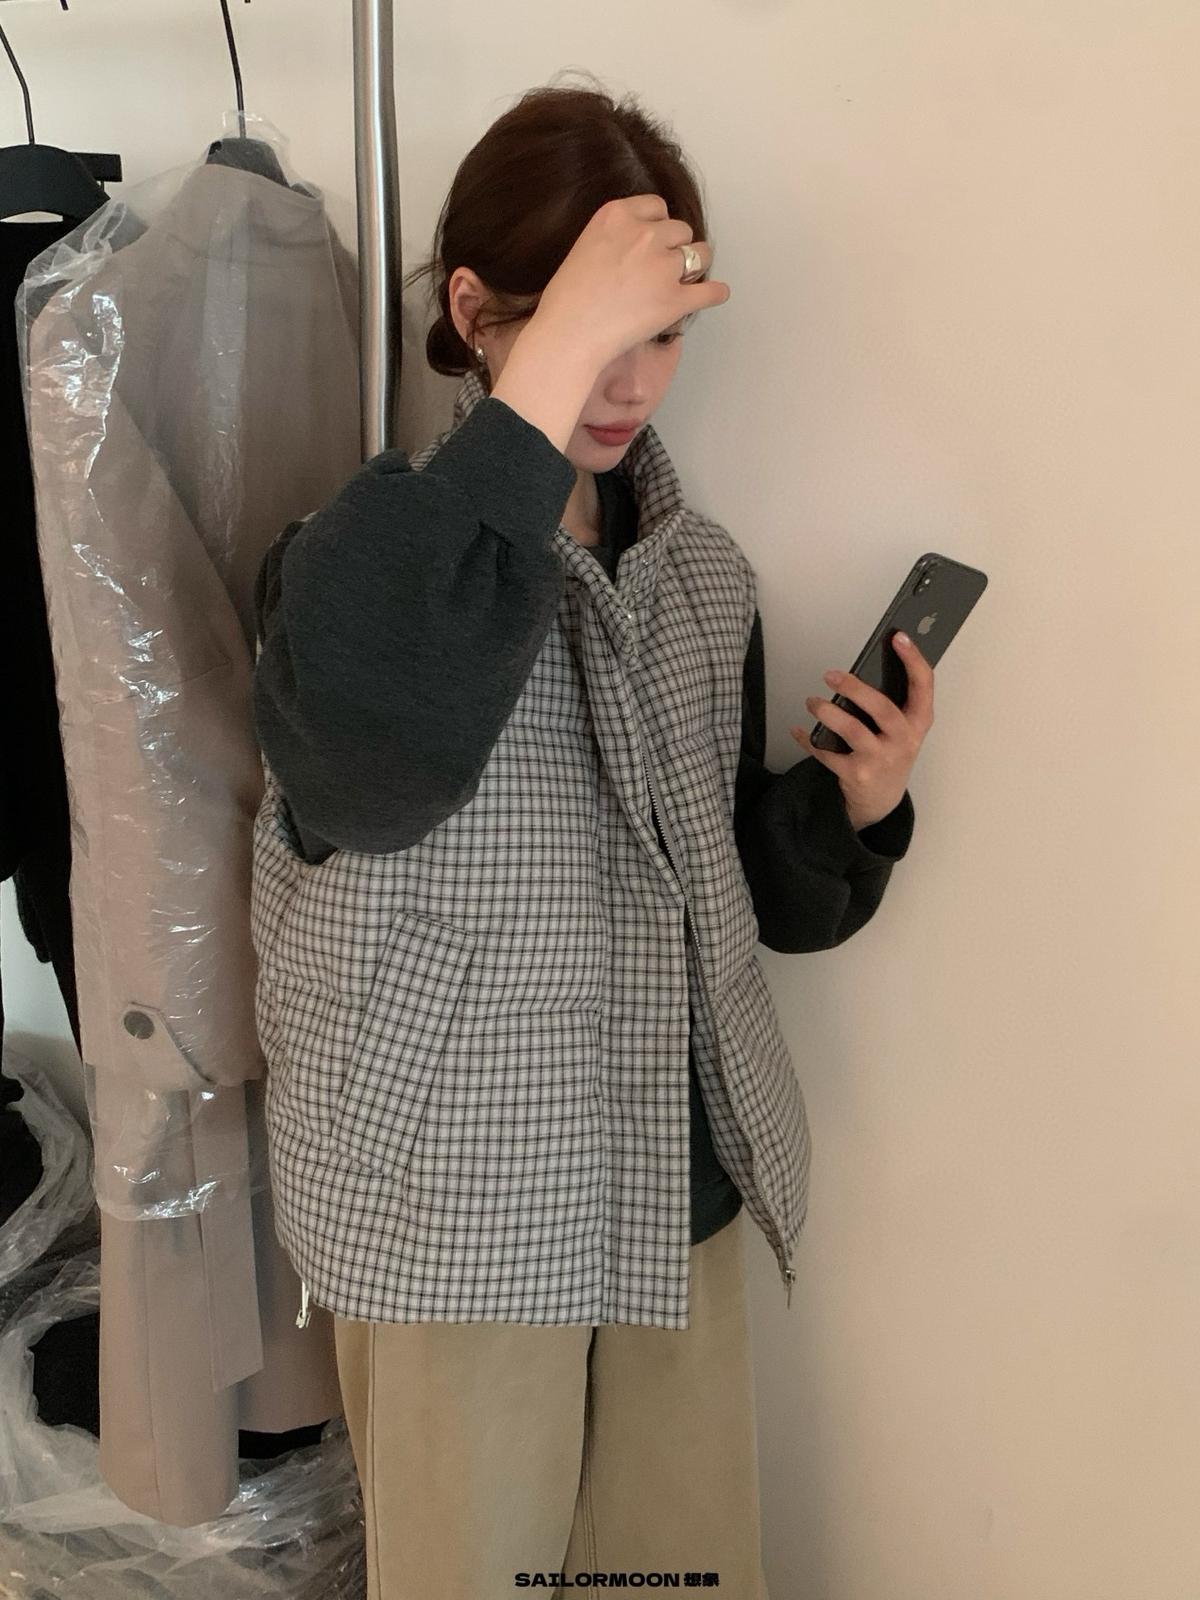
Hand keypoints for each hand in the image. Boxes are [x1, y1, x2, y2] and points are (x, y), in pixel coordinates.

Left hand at [789, 632, 934, 830]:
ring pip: (852, 730)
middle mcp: (903, 740)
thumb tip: (864, 667)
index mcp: (918, 722)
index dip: (912, 659)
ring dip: (827, 712)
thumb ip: (893, 702)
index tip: (898, 637)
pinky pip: (827, 753)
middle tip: (831, 674)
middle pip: (881, 708)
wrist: (881, 799)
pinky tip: (799, 730)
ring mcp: (880, 759)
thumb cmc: (889, 752)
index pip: (923, 685)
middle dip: (855, 688)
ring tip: (812, 702)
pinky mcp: (857, 774)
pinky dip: (809, 740)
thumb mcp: (902, 729)